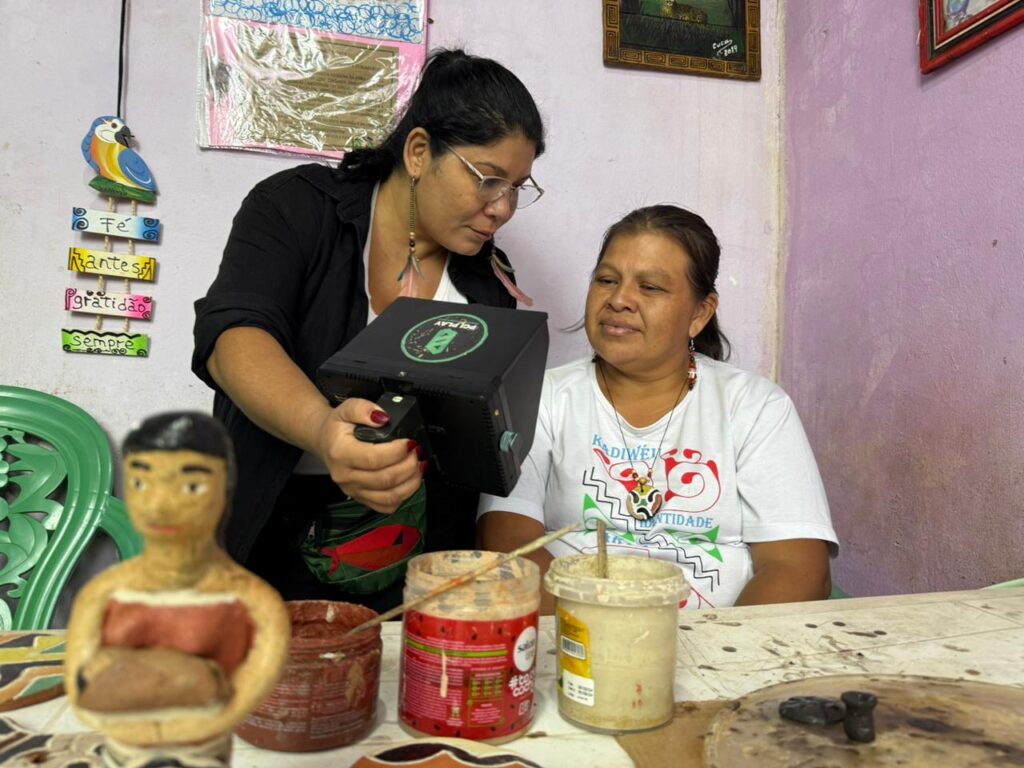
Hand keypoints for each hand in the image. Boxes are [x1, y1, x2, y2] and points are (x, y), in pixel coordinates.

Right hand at [317, 398, 424, 513]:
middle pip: (385, 479)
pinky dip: (404, 496)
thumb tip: (383, 417)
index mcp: (341, 453)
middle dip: (409, 465)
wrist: (326, 442)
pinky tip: (411, 480)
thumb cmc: (338, 427)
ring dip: (411, 482)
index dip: (397, 451)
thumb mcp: (346, 408)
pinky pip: (386, 506)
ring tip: (419, 465)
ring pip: (389, 496)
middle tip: (417, 451)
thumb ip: (363, 409)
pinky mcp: (361, 498)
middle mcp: (345, 476)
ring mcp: (353, 490)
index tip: (410, 442)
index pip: (373, 458)